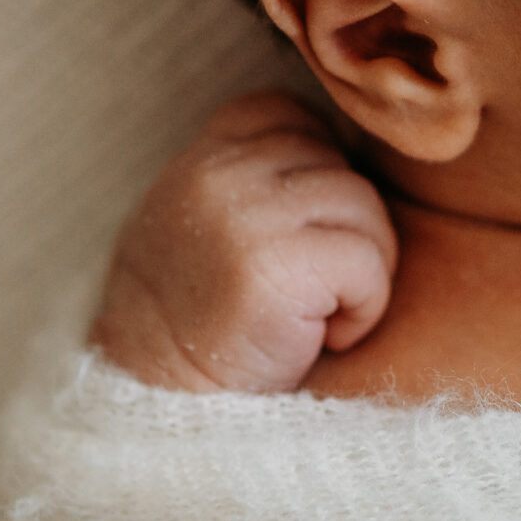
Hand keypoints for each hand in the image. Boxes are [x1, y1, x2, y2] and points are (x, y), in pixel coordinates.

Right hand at [88, 91, 396, 392]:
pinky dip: (364, 306)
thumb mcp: (204, 222)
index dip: (314, 173)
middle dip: (345, 229)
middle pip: (338, 165)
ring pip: (363, 207)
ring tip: (317, 312)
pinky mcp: (277, 267)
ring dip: (361, 268)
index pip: (291, 117)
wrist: (154, 403)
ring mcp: (246, 216)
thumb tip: (346, 147)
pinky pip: (366, 261)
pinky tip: (323, 336)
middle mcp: (219, 174)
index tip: (296, 237)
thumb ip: (255, 177)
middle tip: (311, 289)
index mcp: (202, 156)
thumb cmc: (195, 320)